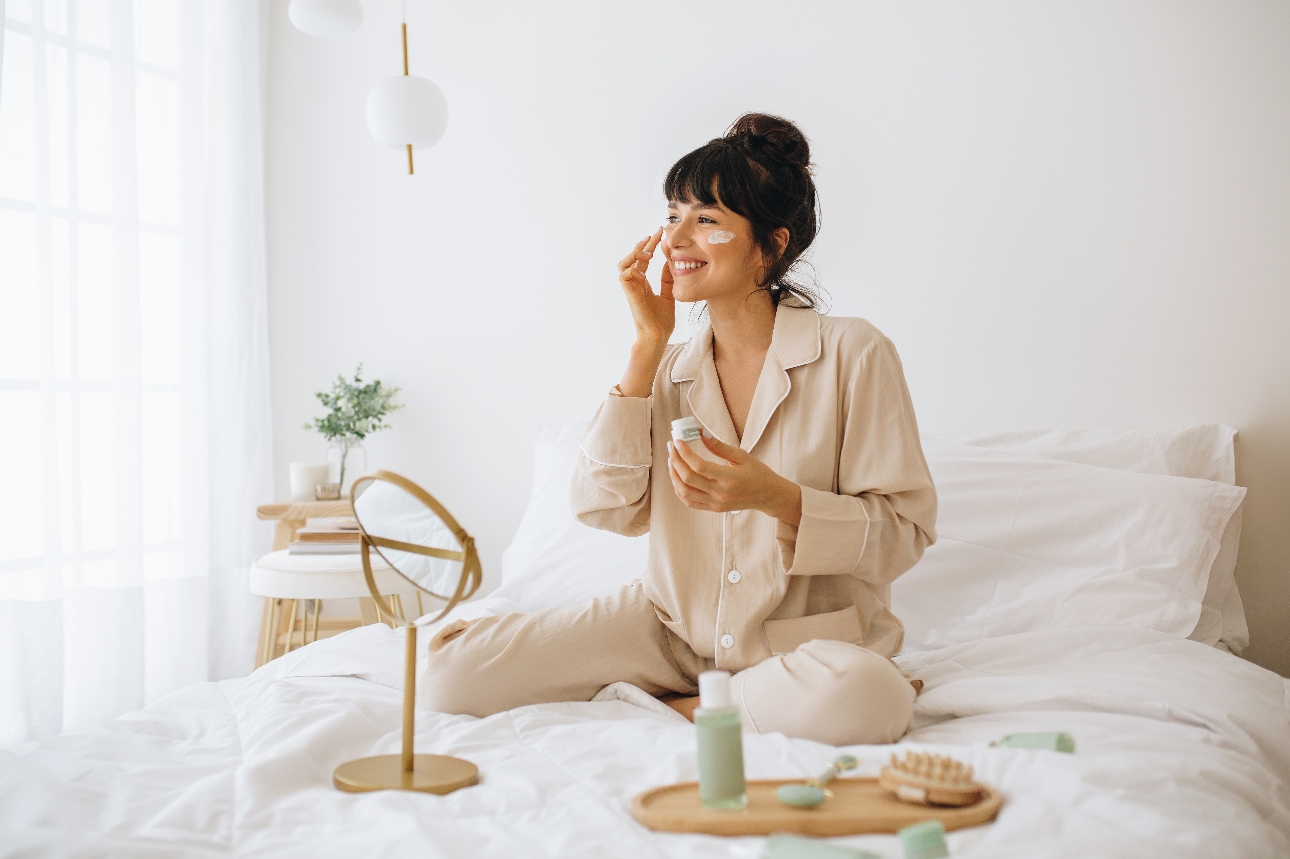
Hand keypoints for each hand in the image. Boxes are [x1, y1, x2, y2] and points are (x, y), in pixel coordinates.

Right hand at [617, 228, 673, 345]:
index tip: (660, 233)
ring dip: (633, 254)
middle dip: (643, 243)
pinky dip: (631, 268)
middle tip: (656, 233)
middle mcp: (635, 283)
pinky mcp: (630, 294)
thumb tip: (669, 262)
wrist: (658, 336)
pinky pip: (623, 276)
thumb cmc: (661, 320)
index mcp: (643, 282)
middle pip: (633, 257)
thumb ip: (667, 279)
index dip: (650, 244)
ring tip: (648, 251)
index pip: (643, 258)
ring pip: (622, 264)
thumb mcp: (669, 294)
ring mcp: (631, 288)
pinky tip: (643, 267)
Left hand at [667, 434, 802, 525]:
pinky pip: (690, 502)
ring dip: (674, 475)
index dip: (684, 452)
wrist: (768, 496)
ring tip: (672, 461)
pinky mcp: (714, 508)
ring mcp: (716, 503)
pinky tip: (677, 477)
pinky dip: (679, 490)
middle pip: (688, 478)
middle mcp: (720, 493)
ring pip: (685, 492)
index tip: (677, 441)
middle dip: (675, 460)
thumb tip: (700, 432)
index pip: (699, 466)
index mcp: (729, 478)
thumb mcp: (742, 456)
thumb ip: (719, 446)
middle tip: (671, 447)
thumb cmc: (758, 473)